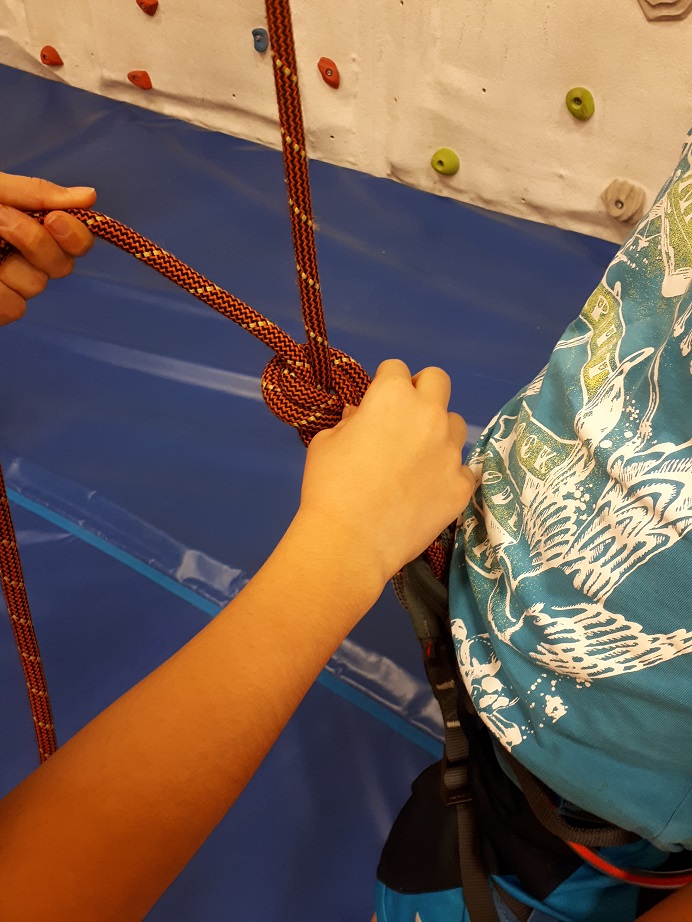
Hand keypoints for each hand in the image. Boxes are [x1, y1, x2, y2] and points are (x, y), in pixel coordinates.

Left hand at [0, 173, 95, 324]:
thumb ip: (36, 193)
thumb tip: (90, 196)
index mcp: (27, 227)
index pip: (74, 241)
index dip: (75, 235)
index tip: (56, 220)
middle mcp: (21, 258)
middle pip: (62, 266)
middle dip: (37, 244)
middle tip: (1, 221)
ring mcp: (9, 286)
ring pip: (35, 287)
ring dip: (8, 266)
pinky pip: (14, 308)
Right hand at [299, 359, 474, 585]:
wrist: (350, 541)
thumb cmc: (329, 486)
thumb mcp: (326, 442)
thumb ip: (351, 421)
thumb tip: (361, 417)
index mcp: (393, 396)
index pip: (396, 369)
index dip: (384, 384)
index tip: (377, 403)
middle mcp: (429, 415)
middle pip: (438, 381)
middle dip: (422, 391)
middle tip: (405, 418)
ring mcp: (450, 451)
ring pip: (455, 424)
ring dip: (438, 432)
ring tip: (418, 459)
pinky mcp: (462, 485)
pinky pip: (461, 469)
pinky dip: (447, 474)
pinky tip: (428, 490)